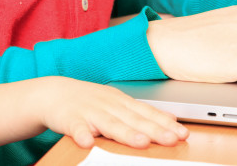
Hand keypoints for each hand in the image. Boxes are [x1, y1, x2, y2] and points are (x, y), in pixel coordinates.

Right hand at [38, 77, 187, 149]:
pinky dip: (82, 135)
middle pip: (134, 120)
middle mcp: (109, 105)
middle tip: (171, 139)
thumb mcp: (117, 103)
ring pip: (110, 124)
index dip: (165, 123)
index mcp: (122, 102)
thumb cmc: (90, 102)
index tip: (182, 133)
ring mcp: (90, 112)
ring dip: (125, 133)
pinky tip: (88, 142)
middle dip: (154, 130)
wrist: (54, 93)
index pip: (148, 113)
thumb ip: (141, 113)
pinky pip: (76, 128)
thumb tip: (170, 119)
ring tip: (141, 142)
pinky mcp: (70, 120)